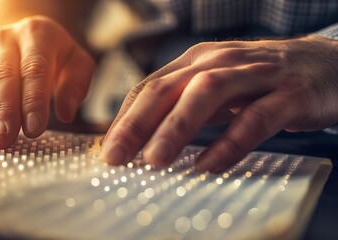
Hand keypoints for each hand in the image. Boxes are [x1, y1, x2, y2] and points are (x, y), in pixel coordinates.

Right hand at [0, 16, 94, 148]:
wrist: (25, 36)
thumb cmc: (57, 55)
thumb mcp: (77, 62)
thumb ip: (76, 85)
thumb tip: (66, 114)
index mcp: (36, 35)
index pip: (35, 70)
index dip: (34, 101)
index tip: (34, 130)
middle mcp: (5, 40)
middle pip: (3, 78)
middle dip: (3, 112)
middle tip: (3, 140)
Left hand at [102, 36, 337, 171]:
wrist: (325, 64)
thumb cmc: (259, 80)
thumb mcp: (215, 88)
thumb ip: (183, 106)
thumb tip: (142, 137)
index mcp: (197, 61)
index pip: (150, 87)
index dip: (125, 118)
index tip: (108, 149)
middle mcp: (220, 62)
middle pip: (170, 87)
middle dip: (138, 123)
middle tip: (115, 156)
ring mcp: (256, 75)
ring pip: (208, 94)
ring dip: (177, 127)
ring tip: (154, 160)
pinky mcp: (289, 94)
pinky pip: (256, 118)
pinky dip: (229, 142)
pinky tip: (208, 165)